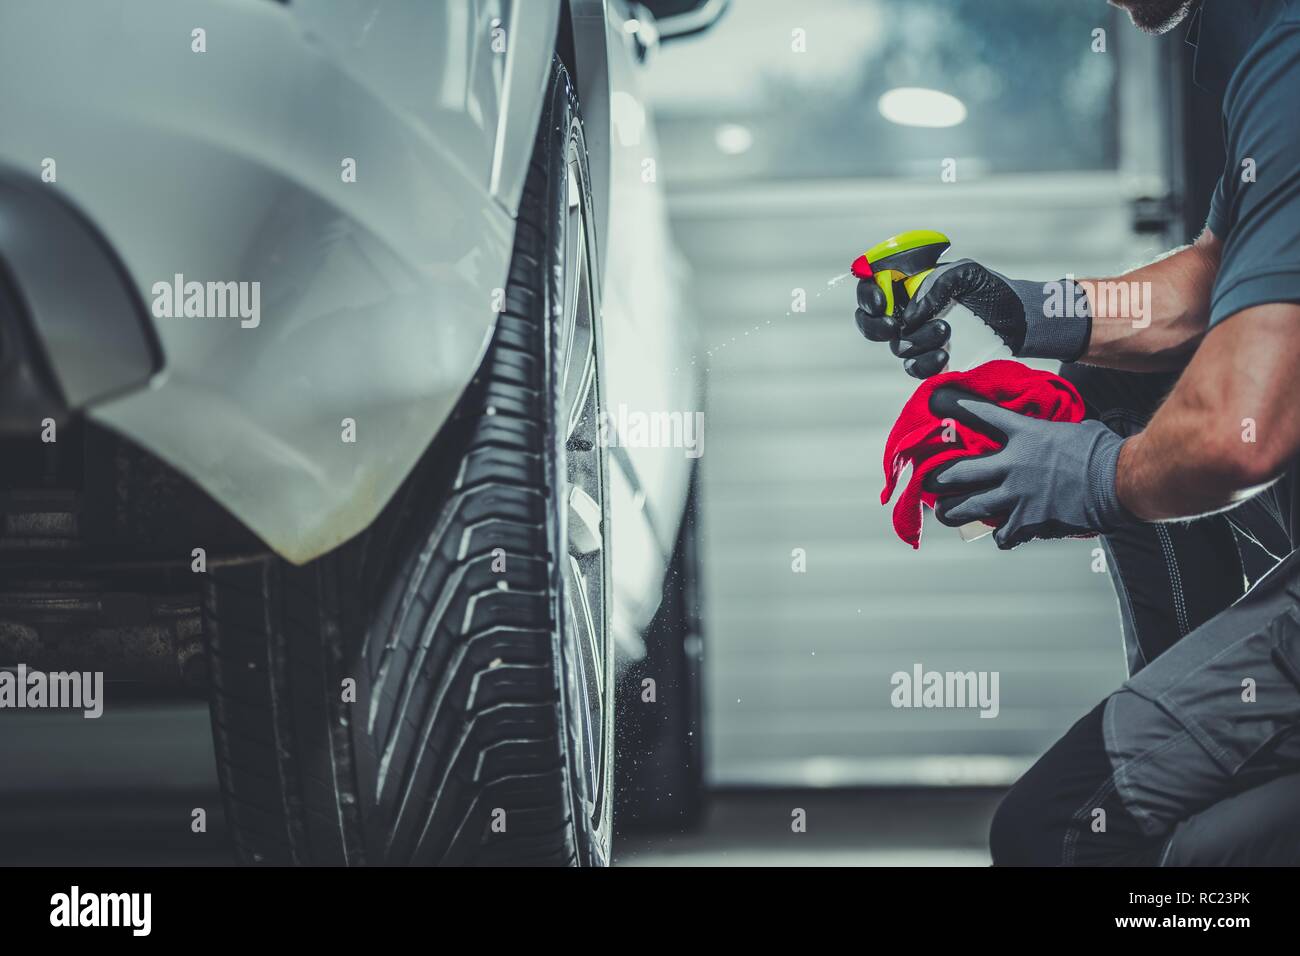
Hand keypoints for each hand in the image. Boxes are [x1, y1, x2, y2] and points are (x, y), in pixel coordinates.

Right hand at [854, 260, 1092, 378]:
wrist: (1019, 318)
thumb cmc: (991, 289)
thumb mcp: (966, 273)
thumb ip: (936, 284)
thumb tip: (910, 315)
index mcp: (908, 288)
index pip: (872, 290)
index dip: (867, 296)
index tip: (881, 301)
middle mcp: (906, 315)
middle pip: (870, 324)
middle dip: (876, 326)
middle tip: (894, 325)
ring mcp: (917, 341)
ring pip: (898, 347)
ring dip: (916, 340)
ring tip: (945, 330)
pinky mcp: (931, 363)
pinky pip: (914, 369)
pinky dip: (924, 364)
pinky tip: (944, 354)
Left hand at [923, 387, 1132, 548]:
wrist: (1122, 481)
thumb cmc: (1102, 451)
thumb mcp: (1070, 428)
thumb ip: (1046, 433)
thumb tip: (1045, 433)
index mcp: (1024, 434)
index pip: (981, 414)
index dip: (954, 406)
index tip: (936, 401)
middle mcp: (1012, 465)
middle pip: (957, 473)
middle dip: (938, 479)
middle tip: (931, 482)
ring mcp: (1016, 495)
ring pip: (967, 508)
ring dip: (954, 512)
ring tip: (947, 513)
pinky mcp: (1028, 521)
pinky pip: (1002, 534)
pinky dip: (1002, 535)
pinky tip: (1004, 533)